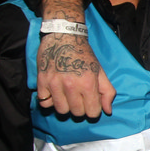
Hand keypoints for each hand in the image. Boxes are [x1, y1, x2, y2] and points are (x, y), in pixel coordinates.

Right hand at [35, 0, 115, 117]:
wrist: (64, 36)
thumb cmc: (83, 54)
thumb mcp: (100, 71)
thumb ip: (107, 91)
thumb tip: (107, 111)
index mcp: (88, 83)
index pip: (92, 112)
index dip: (93, 109)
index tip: (91, 103)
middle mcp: (71, 85)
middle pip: (77, 113)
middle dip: (80, 108)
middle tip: (79, 97)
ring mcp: (55, 84)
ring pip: (61, 110)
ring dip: (65, 105)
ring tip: (67, 95)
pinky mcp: (42, 82)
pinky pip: (44, 103)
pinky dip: (49, 100)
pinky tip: (54, 92)